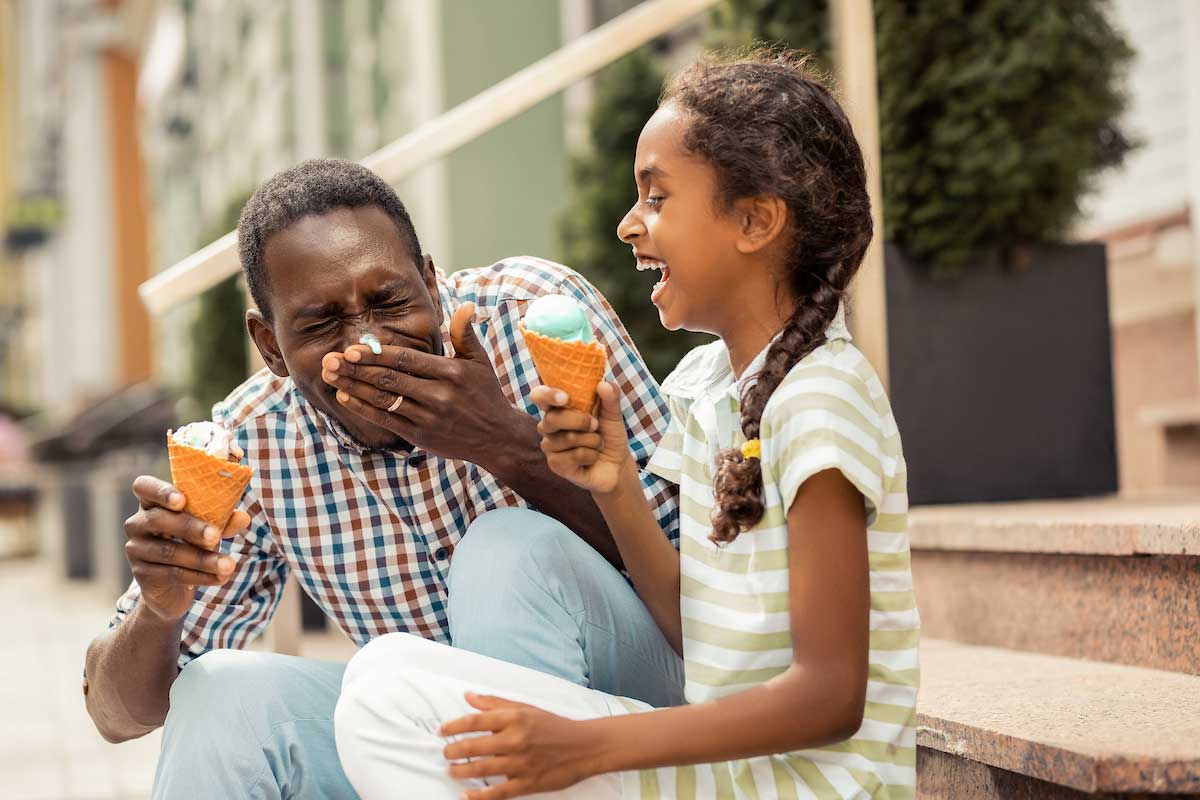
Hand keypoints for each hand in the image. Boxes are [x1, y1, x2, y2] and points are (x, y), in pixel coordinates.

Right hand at [124, 476, 248, 621]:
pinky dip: (200, 576)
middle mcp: (137, 523)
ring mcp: (136, 549)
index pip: (144, 487)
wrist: (172, 585)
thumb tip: (243, 518)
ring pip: (169, 551)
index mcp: (152, 502)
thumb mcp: (207, 527)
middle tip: (215, 535)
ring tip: (228, 565)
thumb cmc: (191, 542)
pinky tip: (220, 578)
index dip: (161, 491)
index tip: (182, 500)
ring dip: (203, 559)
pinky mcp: (141, 574)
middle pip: (158, 519)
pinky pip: (172, 573)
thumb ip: (223, 520)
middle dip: (189, 527)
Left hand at [321, 303, 525, 465]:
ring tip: (330, 375)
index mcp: (450, 372)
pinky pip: (386, 420)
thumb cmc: (486, 394)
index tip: (352, 349)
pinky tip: (345, 397)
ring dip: (352, 387)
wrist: (497, 438)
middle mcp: (438, 395)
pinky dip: (363, 409)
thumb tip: (466, 305)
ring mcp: (427, 417)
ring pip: (383, 399)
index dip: (377, 355)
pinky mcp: (420, 435)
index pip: (406, 360)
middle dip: (356, 369)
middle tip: (329, 359)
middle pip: (389, 379)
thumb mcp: (479, 362)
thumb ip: (465, 333)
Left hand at [440, 693, 609, 799]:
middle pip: (474, 745)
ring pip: (481, 769)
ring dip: (460, 771)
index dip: (454, 725)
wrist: (584, 746)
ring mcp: (521, 763)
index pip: (475, 720)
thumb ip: (495, 703)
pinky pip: (498, 792)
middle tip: (446, 753)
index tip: (442, 731)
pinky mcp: (527, 783)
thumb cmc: (553, 725)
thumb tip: (469, 696)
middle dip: (453, 750)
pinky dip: (479, 796)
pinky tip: (466, 795)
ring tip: (451, 771)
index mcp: (515, 718)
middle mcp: (516, 739)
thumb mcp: (526, 708)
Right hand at [531, 381, 630, 494]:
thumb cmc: (609, 435)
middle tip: (595, 425)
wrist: (617, 464)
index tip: (565, 398)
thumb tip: (603, 384)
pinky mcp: (555, 465)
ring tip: (597, 443)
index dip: (547, 395)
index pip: (539, 396)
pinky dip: (591, 455)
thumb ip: (610, 397)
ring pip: (568, 438)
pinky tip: (592, 457)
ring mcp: (550, 446)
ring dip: (592, 440)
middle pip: (552, 419)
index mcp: (558, 408)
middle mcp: (548, 425)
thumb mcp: (613, 414)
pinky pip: (575, 456)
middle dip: (581, 421)